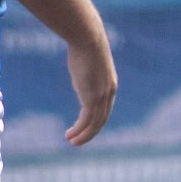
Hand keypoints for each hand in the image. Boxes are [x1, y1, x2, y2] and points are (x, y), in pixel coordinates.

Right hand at [63, 32, 116, 146]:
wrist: (88, 39)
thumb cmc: (85, 44)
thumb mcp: (87, 60)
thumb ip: (85, 70)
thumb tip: (79, 68)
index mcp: (110, 86)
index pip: (105, 109)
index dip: (96, 119)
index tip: (84, 125)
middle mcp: (109, 93)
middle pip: (102, 120)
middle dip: (90, 132)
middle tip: (79, 140)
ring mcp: (101, 96)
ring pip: (95, 124)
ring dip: (84, 135)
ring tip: (72, 142)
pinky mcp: (91, 97)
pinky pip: (86, 120)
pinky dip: (79, 130)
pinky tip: (70, 135)